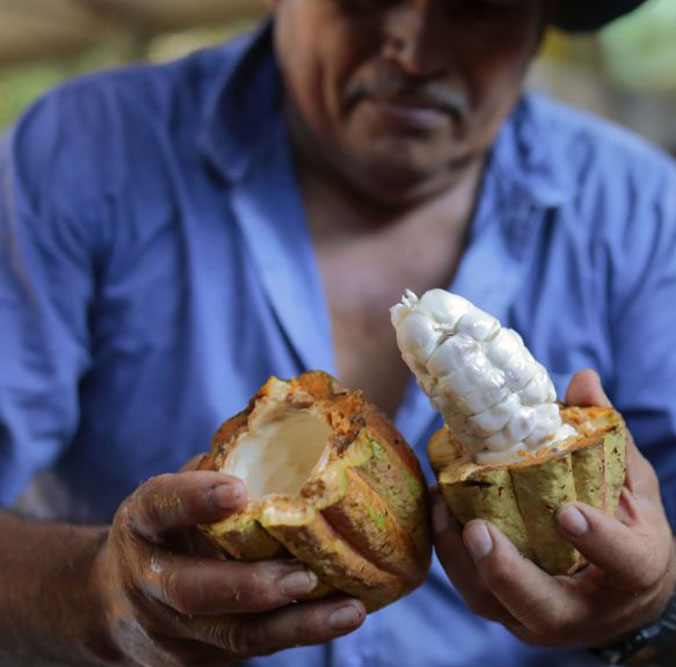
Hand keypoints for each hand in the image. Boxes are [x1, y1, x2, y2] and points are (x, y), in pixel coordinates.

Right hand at [92, 467, 365, 665]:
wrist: (112, 602)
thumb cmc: (164, 529)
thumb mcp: (174, 495)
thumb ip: (216, 472)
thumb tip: (288, 429)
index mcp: (142, 523)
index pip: (159, 507)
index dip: (195, 498)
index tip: (238, 490)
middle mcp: (148, 580)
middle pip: (191, 590)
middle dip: (249, 585)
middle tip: (303, 573)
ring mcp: (171, 628)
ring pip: (232, 634)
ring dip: (295, 624)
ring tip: (347, 610)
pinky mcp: (197, 657)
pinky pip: (250, 647)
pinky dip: (298, 633)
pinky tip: (341, 617)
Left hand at [433, 369, 675, 647]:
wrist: (619, 594)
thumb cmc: (629, 531)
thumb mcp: (633, 485)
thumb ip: (608, 438)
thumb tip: (582, 379)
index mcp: (634, 573)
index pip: (625, 564)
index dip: (599, 542)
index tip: (568, 513)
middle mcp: (585, 610)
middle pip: (543, 607)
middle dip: (506, 572)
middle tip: (478, 530)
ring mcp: (539, 618)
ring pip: (494, 604)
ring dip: (462, 559)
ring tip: (443, 506)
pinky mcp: (506, 611)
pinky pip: (473, 592)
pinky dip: (450, 553)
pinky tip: (438, 510)